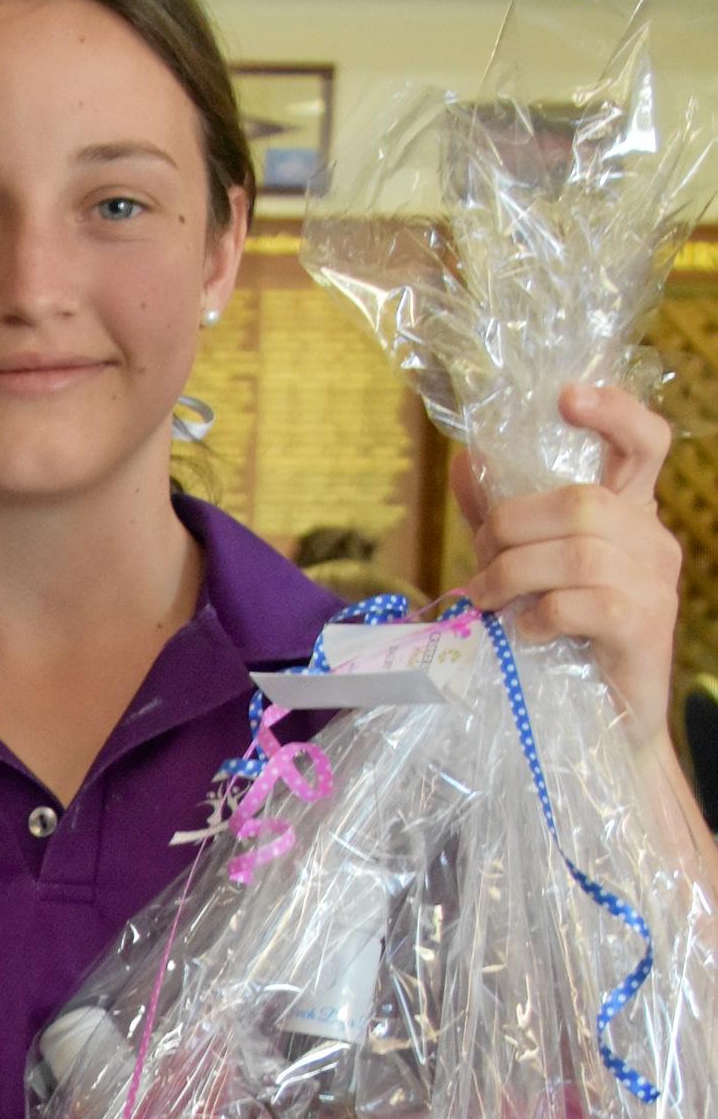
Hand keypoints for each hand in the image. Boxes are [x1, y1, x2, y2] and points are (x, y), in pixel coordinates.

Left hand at [458, 382, 681, 727]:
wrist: (608, 722)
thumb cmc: (568, 637)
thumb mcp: (532, 566)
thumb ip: (503, 517)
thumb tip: (463, 461)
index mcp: (633, 512)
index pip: (644, 442)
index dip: (613, 411)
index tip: (566, 396)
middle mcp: (653, 539)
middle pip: (582, 501)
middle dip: (510, 527)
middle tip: (478, 563)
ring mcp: (656, 584)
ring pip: (578, 551)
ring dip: (513, 573)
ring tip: (485, 600)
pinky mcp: (644, 628)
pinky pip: (584, 603)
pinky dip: (539, 614)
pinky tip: (523, 631)